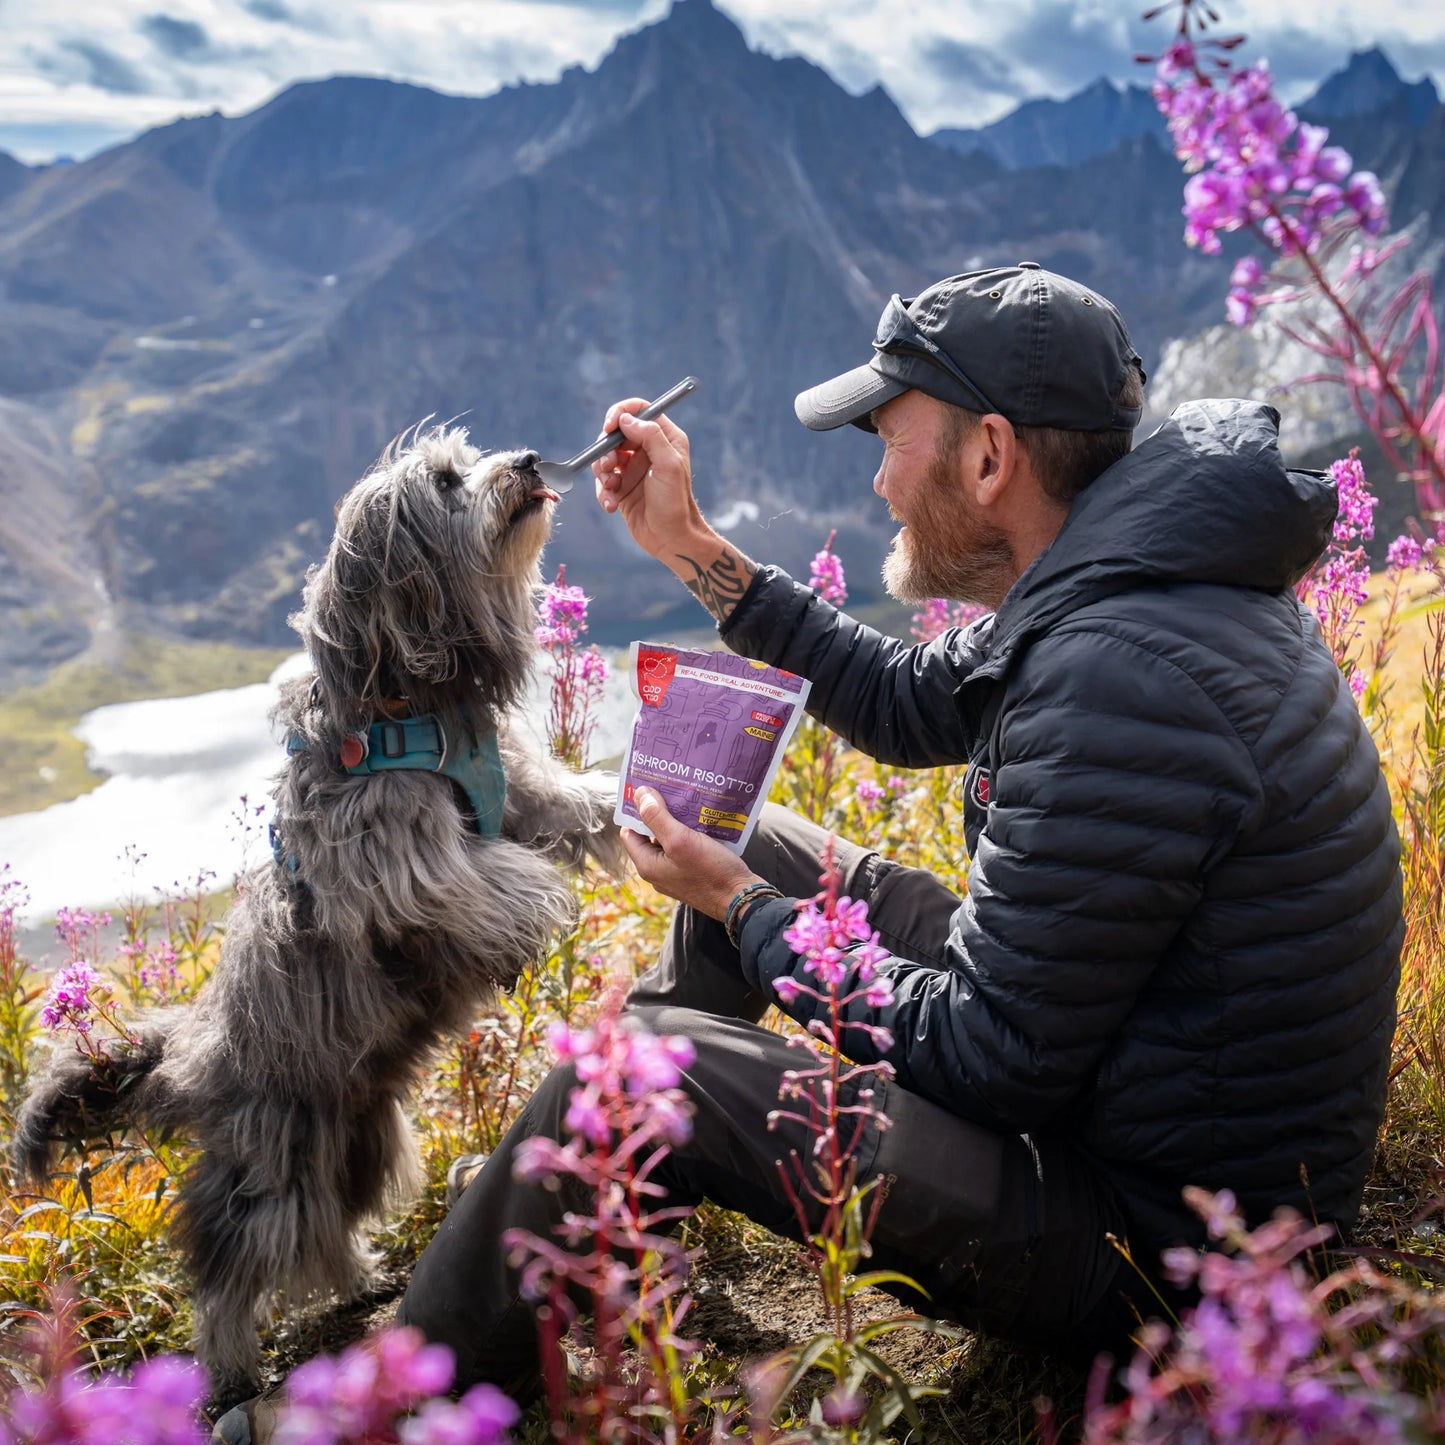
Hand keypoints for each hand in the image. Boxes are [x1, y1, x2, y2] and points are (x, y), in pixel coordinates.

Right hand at [592, 397, 706, 561]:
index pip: (639, 410)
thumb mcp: (669, 465)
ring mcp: (632, 469)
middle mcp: (647, 450)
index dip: (620, 413)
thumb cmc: (676, 502)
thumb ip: (650, 436)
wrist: (671, 538)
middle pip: (616, 433)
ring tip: (611, 487)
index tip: (610, 426)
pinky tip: (611, 505)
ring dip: (602, 471)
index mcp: (664, 438)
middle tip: (609, 464)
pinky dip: (603, 492)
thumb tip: (626, 419)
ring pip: (604, 457)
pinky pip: (602, 481)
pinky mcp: (621, 488)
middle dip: (606, 448)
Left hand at [621, 787, 763, 920]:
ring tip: (689, 802)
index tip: (650, 792)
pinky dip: (690, 834)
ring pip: (669, 841)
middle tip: (672, 792)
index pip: (629, 832)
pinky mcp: (692, 873)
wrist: (741, 899)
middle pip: (650, 836)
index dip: (636, 812)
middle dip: (659, 814)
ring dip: (677, 823)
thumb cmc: (711, 872)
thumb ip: (657, 818)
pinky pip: (685, 849)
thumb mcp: (681, 840)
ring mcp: (675, 874)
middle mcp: (658, 871)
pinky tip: (702, 821)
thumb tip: (639, 794)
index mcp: (648, 865)